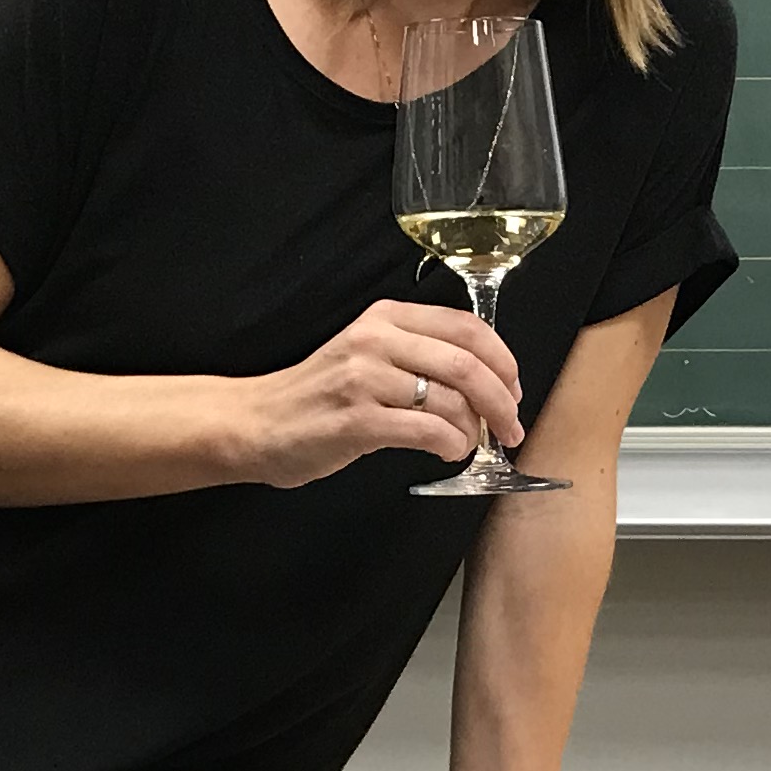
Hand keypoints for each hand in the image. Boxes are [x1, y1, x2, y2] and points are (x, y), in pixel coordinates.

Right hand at [236, 300, 522, 487]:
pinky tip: (449, 452)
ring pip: (451, 400)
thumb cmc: (318, 396)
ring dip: (475, 430)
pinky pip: (428, 430)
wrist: (256, 423)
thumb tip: (485, 383)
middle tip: (512, 428)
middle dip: (503, 402)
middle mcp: (376, 340)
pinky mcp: (357, 420)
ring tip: (469, 444)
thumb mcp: (367, 354)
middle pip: (468, 364)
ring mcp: (365, 379)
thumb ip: (417, 355)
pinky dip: (452, 445)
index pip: (467, 327)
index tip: (514, 389)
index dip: (503, 360)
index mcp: (385, 318)